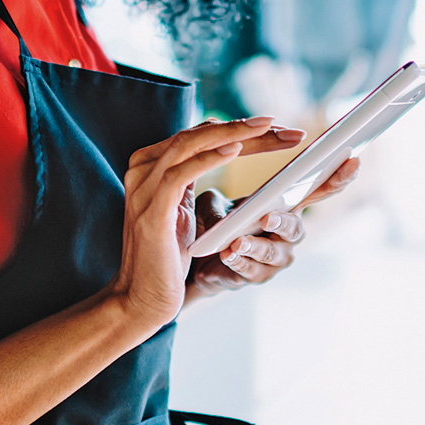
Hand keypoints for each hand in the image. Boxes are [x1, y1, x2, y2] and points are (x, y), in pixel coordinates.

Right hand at [105, 117, 301, 329]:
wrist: (141, 298)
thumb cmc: (166, 256)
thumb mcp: (181, 207)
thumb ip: (191, 175)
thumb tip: (227, 147)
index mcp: (150, 164)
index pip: (198, 135)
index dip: (238, 128)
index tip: (276, 128)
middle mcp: (143, 168)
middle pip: (198, 134)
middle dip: (244, 128)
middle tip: (283, 126)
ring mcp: (144, 186)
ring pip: (192, 144)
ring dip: (235, 134)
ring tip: (269, 127)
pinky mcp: (151, 209)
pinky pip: (183, 173)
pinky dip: (210, 158)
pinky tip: (236, 149)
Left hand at [185, 156, 360, 301]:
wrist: (201, 258)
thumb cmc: (217, 222)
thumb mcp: (216, 201)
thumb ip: (222, 193)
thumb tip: (219, 188)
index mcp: (287, 206)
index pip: (318, 190)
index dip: (338, 177)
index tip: (352, 160)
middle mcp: (288, 234)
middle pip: (295, 227)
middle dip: (283, 221)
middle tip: (267, 217)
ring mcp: (276, 258)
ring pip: (272, 253)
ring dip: (255, 246)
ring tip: (236, 242)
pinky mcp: (258, 277)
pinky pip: (251, 270)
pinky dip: (239, 262)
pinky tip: (228, 255)